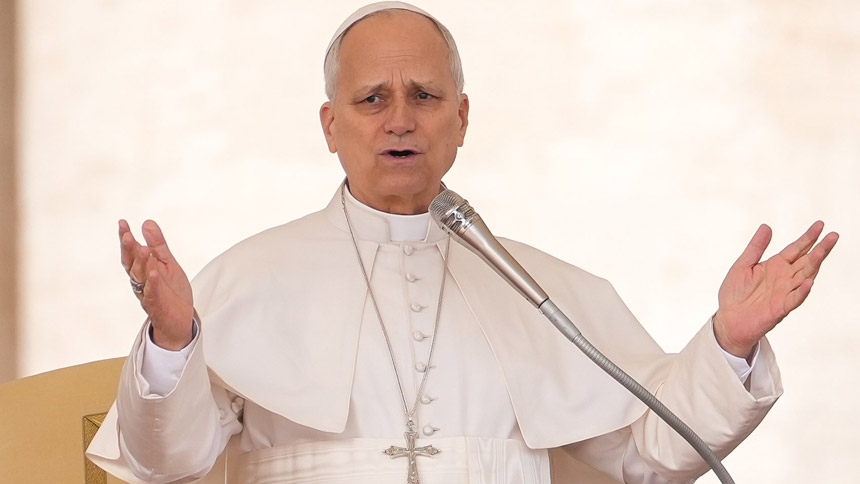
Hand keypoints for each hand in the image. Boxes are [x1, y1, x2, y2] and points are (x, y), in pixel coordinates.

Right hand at [120, 219, 193, 349]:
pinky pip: (153, 292)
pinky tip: (154, 272)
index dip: (126, 238)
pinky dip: (153, 282)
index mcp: (142, 270)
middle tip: (126, 234)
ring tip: (142, 248)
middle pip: (132, 263)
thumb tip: (147, 222)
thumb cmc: (171, 291)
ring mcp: (148, 293)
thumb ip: (157, 245)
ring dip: (141, 263)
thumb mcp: (167, 263)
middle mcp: (141, 281)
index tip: (122, 223)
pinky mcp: (158, 304)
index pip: (131, 252)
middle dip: (128, 249)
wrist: (180, 320)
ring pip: (141, 277)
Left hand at [713, 221, 837, 357]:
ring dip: (814, 265)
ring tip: (822, 252)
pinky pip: (794, 299)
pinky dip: (802, 291)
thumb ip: (756, 247)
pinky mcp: (781, 308)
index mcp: (775, 266)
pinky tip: (808, 282)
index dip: (807, 237)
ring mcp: (784, 292)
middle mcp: (784, 278)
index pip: (795, 249)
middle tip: (833, 235)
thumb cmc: (735, 293)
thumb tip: (766, 226)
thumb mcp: (742, 265)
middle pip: (806, 261)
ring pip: (804, 276)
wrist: (728, 319)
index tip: (820, 225)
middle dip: (819, 248)